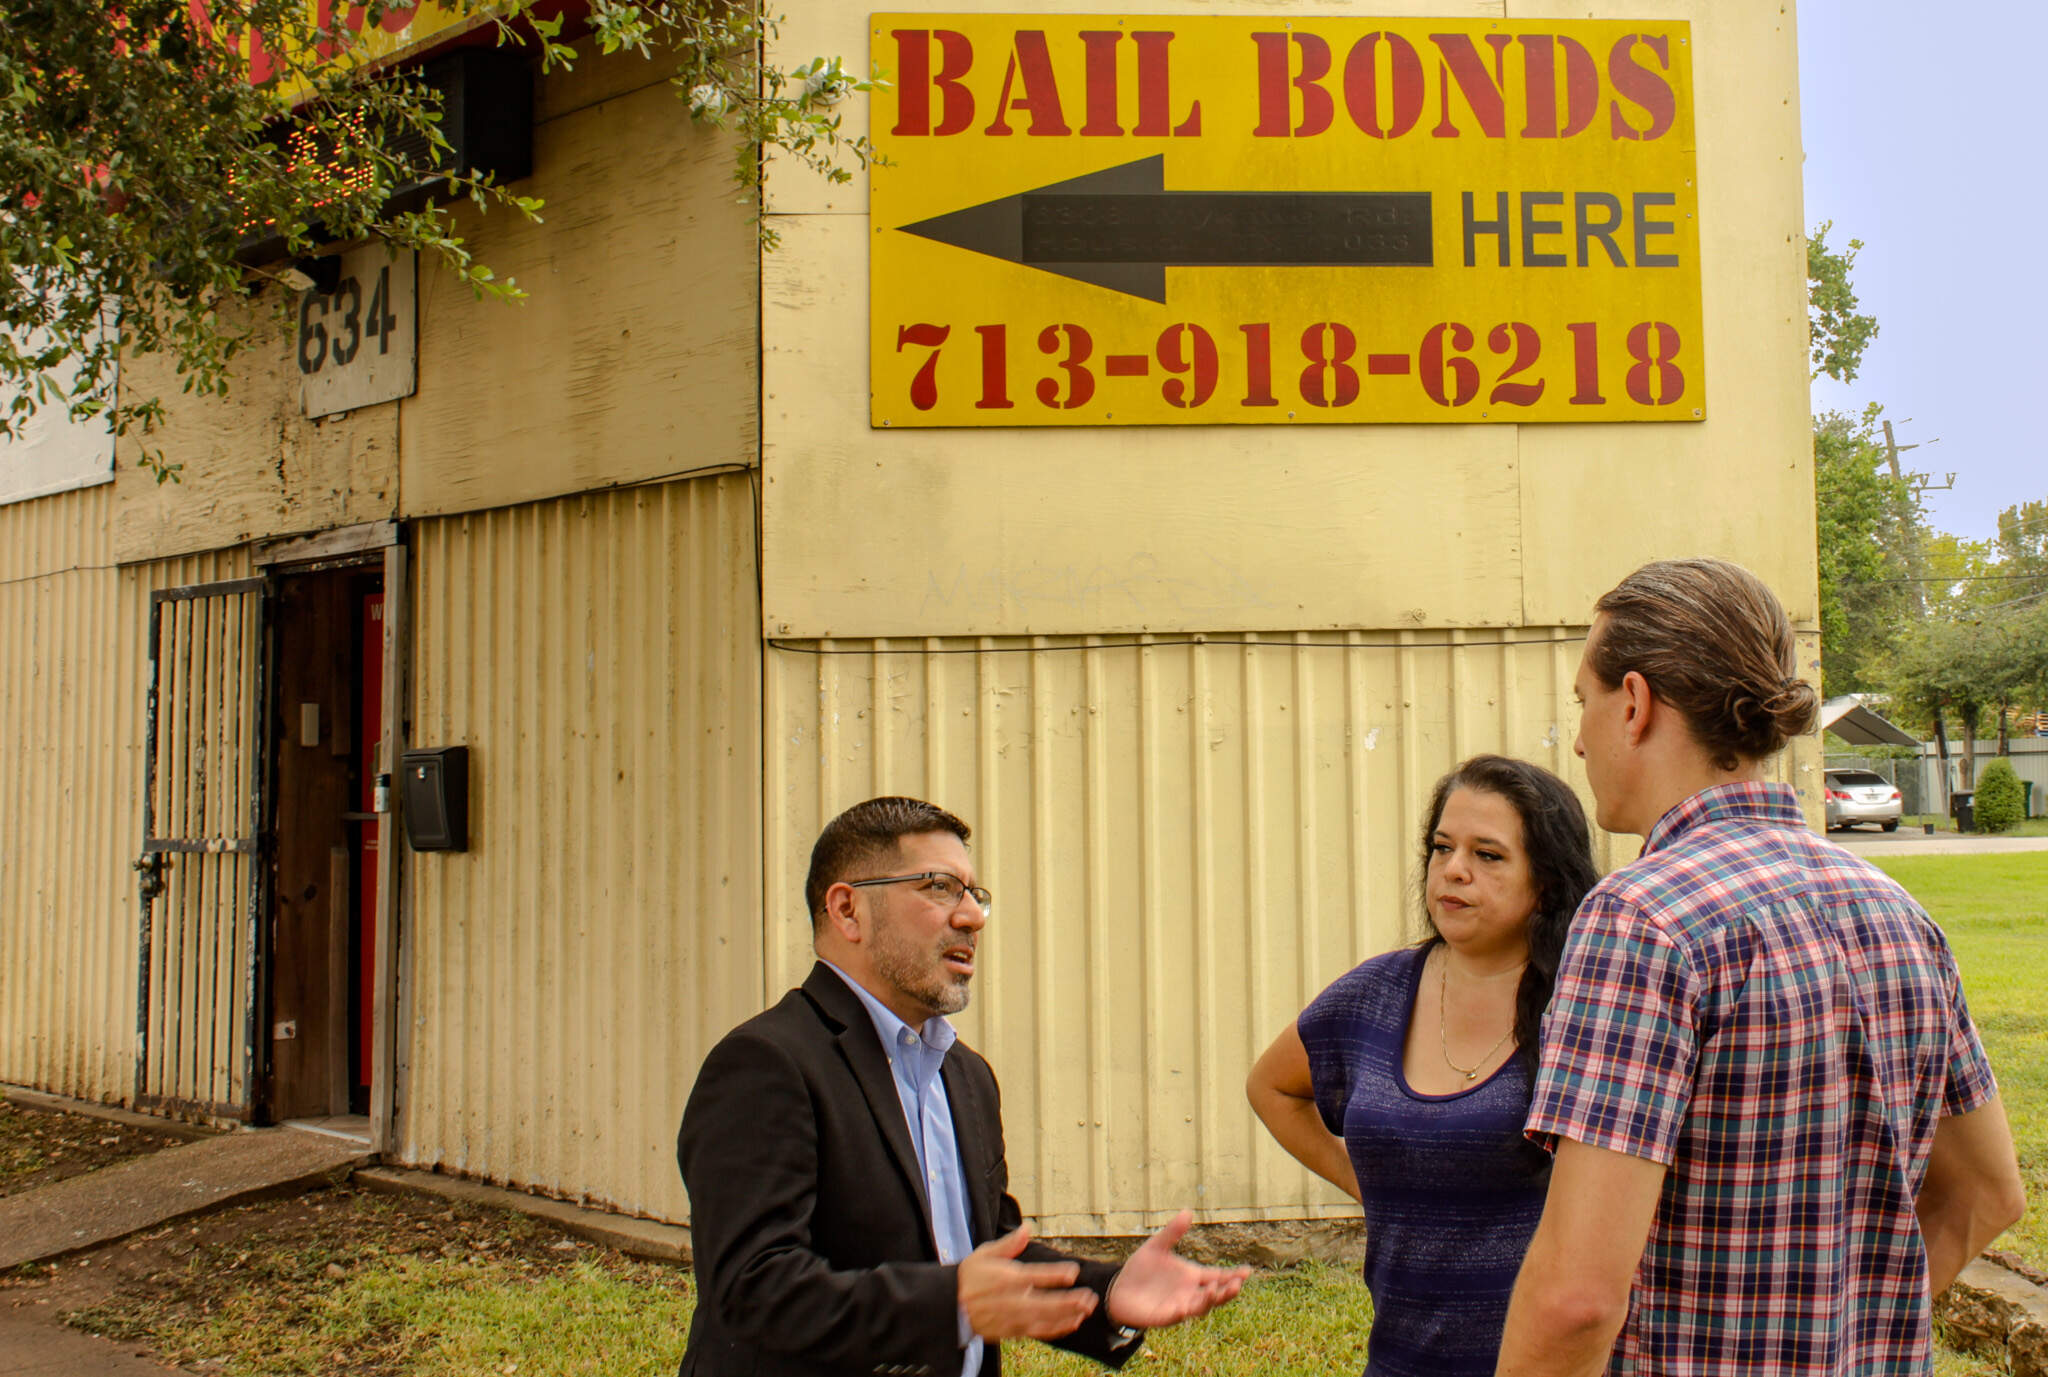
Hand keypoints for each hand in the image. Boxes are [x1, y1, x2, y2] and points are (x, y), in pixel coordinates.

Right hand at [958, 1224, 1098, 1340]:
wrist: (951, 1306)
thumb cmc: (969, 1277)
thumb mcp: (985, 1254)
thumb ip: (1008, 1244)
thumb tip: (1027, 1228)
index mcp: (1005, 1278)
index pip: (1034, 1276)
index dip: (1054, 1275)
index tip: (1073, 1271)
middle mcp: (1010, 1301)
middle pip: (1043, 1303)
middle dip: (1068, 1301)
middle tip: (1088, 1297)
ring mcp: (1011, 1318)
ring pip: (1042, 1320)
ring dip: (1066, 1316)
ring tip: (1085, 1310)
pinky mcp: (1011, 1330)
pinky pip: (1037, 1332)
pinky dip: (1056, 1329)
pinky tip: (1072, 1323)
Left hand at [1105, 1209, 1250, 1328]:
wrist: (1119, 1289)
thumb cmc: (1141, 1270)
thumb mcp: (1157, 1247)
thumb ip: (1172, 1232)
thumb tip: (1188, 1211)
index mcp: (1192, 1276)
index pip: (1218, 1275)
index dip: (1234, 1275)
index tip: (1247, 1271)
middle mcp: (1190, 1292)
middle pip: (1216, 1294)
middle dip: (1228, 1291)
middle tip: (1237, 1284)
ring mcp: (1180, 1305)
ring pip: (1201, 1306)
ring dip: (1209, 1300)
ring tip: (1214, 1289)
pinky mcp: (1165, 1316)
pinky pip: (1177, 1316)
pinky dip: (1182, 1312)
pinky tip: (1185, 1306)